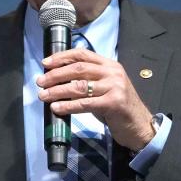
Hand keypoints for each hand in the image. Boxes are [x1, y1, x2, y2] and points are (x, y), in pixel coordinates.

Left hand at [37, 48, 154, 150]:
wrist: (139, 125)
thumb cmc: (118, 108)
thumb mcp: (105, 87)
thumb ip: (89, 80)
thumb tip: (59, 80)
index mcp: (110, 65)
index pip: (82, 54)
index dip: (62, 57)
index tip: (46, 63)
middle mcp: (113, 72)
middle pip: (78, 68)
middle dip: (55, 75)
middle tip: (40, 81)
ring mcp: (114, 87)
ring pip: (79, 86)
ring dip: (57, 90)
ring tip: (43, 95)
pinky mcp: (113, 103)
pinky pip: (84, 103)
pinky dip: (67, 105)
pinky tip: (57, 108)